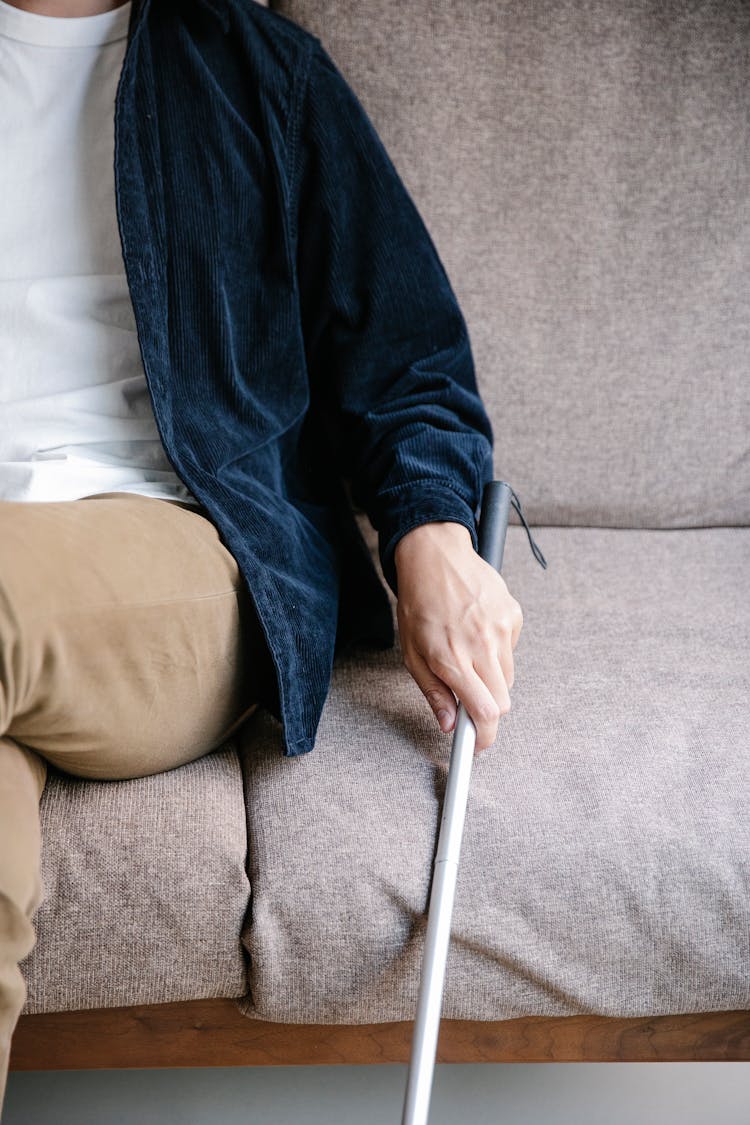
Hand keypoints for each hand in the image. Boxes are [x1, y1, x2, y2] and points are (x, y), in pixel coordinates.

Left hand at [393, 521, 522, 750]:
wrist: (435, 556)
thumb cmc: (418, 604)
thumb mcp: (412, 652)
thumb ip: (433, 691)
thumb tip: (449, 724)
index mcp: (452, 658)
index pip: (485, 713)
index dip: (485, 737)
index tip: (479, 745)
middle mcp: (481, 645)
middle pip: (504, 701)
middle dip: (488, 709)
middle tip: (469, 698)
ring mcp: (501, 629)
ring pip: (508, 677)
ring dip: (491, 678)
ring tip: (468, 654)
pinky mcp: (513, 614)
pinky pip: (511, 648)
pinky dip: (497, 650)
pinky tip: (477, 630)